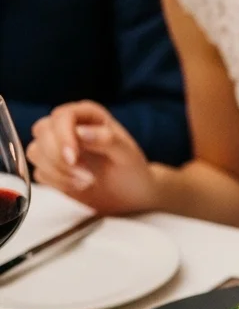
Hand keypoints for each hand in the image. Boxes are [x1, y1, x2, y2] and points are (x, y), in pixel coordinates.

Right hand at [26, 101, 158, 212]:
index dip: (62, 135)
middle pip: (42, 130)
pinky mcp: (51, 167)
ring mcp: (57, 146)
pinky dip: (57, 182)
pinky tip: (79, 186)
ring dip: (58, 171)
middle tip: (86, 175)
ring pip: (35, 151)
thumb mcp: (126, 153)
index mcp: (88, 114)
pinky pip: (39, 172)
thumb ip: (107, 139)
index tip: (73, 158)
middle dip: (58, 156)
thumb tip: (80, 131)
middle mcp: (69, 125)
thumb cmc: (132, 168)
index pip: (62, 115)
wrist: (131, 194)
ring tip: (88, 181)